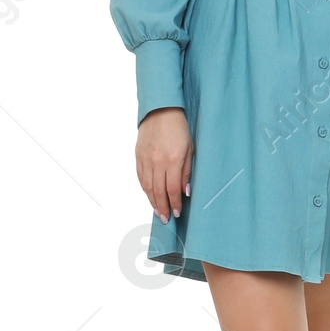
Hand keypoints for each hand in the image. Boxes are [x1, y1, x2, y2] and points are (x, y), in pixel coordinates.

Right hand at [136, 107, 192, 223]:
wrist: (161, 111)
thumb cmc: (180, 129)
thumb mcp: (191, 149)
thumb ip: (187, 171)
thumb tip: (186, 192)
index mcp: (172, 160)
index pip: (172, 189)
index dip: (175, 204)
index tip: (178, 213)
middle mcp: (157, 162)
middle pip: (158, 192)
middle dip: (163, 207)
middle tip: (167, 219)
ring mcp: (145, 160)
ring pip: (148, 187)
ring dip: (153, 201)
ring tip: (159, 212)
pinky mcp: (138, 156)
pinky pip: (140, 178)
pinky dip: (145, 189)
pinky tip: (150, 195)